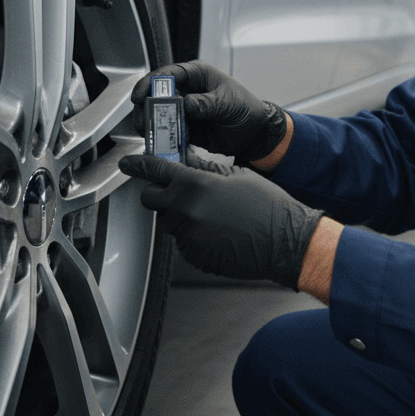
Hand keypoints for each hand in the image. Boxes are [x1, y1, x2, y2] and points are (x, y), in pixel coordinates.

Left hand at [119, 151, 323, 288]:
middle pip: (151, 198)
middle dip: (159, 192)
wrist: (285, 240)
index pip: (155, 169)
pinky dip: (193, 234)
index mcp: (195, 184)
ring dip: (180, 214)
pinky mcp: (194, 255)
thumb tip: (184, 160)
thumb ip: (203, 168)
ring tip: (212, 213)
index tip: (129, 163)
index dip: (139, 164)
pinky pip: (183, 241)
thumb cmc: (268, 206)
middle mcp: (185, 210)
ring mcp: (188, 236)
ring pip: (168, 220)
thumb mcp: (236, 175)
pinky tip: (218, 230)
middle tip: (180, 190)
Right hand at [132, 60, 287, 162]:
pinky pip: (167, 130)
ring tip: (147, 133)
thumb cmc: (245, 108)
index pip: (167, 74)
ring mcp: (183, 108)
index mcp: (196, 75)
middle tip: (142, 121)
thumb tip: (186, 104)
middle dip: (145, 107)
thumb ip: (206, 103)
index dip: (150, 83)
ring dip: (150, 123)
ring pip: (158, 113)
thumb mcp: (227, 102)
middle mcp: (186, 89)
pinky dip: (161, 136)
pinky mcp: (184, 126)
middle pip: (156, 94)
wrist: (254, 132)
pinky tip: (159, 142)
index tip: (140, 96)